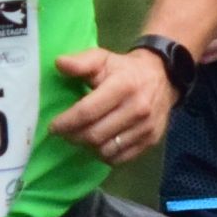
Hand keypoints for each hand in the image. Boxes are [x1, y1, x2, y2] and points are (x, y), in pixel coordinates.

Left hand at [51, 46, 174, 164]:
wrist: (163, 77)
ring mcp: (146, 127)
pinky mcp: (151, 140)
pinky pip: (121, 158)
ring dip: (88, 147)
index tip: (53, 126)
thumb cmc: (125, 69)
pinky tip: (98, 144)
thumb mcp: (103, 58)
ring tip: (80, 137)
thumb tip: (59, 64)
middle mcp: (137, 109)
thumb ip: (81, 62)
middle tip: (64, 133)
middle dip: (73, 136)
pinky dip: (105, 155)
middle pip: (95, 135)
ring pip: (106, 150)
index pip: (87, 112)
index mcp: (123, 86)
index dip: (66, 122)